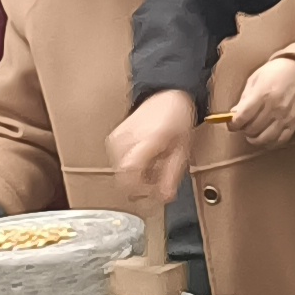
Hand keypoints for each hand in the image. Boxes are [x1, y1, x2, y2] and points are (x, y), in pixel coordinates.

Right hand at [104, 89, 199, 207]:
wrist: (166, 96)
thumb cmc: (176, 119)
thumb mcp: (182, 151)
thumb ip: (172, 176)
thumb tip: (164, 198)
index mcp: (147, 139)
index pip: (129, 171)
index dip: (138, 189)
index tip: (150, 193)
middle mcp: (127, 137)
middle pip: (123, 176)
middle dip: (140, 186)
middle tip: (156, 182)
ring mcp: (117, 137)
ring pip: (119, 172)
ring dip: (135, 177)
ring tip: (153, 167)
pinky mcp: (112, 139)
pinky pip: (117, 163)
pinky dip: (129, 168)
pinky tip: (143, 161)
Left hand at [225, 53, 294, 151]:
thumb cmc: (274, 74)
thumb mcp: (255, 79)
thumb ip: (244, 98)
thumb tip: (234, 114)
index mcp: (263, 94)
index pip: (243, 116)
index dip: (234, 124)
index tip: (231, 124)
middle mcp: (275, 107)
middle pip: (253, 129)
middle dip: (244, 130)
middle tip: (243, 126)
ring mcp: (286, 116)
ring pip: (266, 138)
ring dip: (255, 139)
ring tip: (252, 134)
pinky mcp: (294, 122)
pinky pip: (280, 140)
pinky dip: (270, 143)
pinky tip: (265, 137)